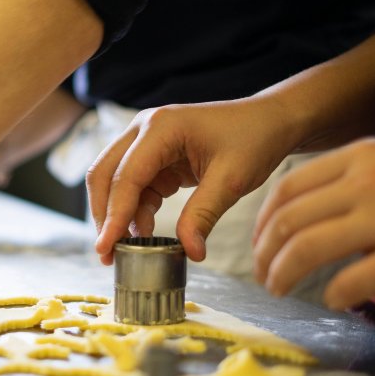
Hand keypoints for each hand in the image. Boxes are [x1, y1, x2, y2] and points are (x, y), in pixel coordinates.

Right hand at [87, 98, 297, 264]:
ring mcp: (146, 141)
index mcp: (160, 128)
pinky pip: (134, 186)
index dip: (114, 215)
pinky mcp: (155, 156)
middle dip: (104, 215)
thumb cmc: (254, 138)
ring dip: (117, 215)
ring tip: (126, 249)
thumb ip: (203, 215)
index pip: (125, 176)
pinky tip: (144, 232)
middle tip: (107, 253)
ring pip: (115, 182)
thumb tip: (189, 252)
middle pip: (104, 175)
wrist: (270, 121)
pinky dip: (135, 211)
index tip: (106, 249)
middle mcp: (144, 129)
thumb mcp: (232, 179)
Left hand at [253, 139, 374, 308]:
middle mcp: (368, 182)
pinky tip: (335, 300)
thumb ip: (352, 179)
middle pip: (287, 221)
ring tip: (280, 290)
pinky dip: (332, 295)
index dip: (262, 222)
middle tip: (263, 277)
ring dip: (282, 275)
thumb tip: (307, 212)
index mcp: (362, 156)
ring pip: (306, 249)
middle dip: (263, 254)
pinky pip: (350, 281)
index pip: (287, 189)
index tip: (259, 244)